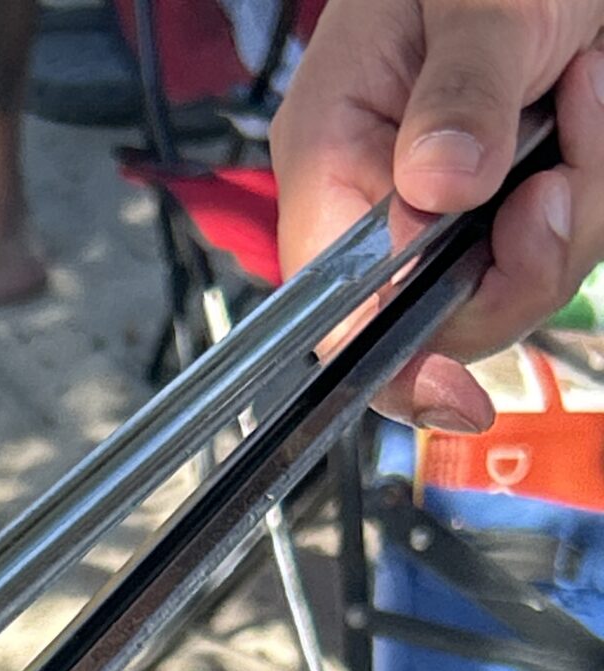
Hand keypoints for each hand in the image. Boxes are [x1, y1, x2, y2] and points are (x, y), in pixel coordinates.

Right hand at [271, 0, 603, 430]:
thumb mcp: (473, 0)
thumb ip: (458, 92)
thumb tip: (439, 188)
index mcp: (335, 155)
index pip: (339, 310)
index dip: (392, 364)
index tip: (455, 390)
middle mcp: (390, 195)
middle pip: (447, 314)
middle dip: (524, 262)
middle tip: (560, 179)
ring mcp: (458, 202)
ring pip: (523, 278)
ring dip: (580, 197)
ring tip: (584, 90)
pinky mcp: (519, 192)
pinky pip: (571, 235)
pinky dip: (598, 172)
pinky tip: (589, 94)